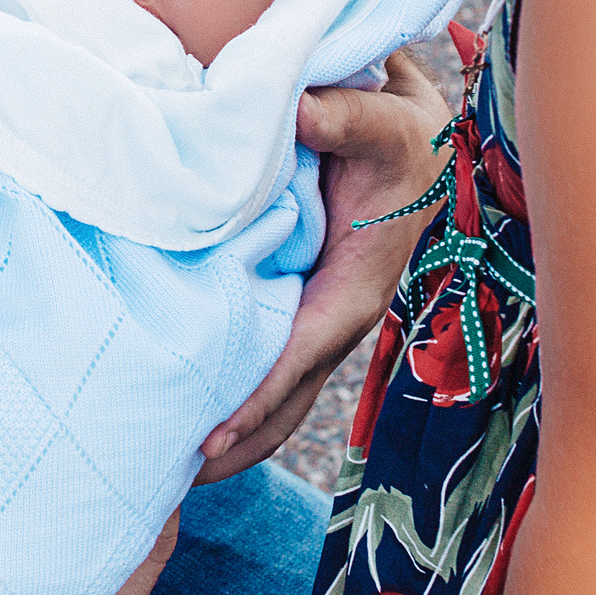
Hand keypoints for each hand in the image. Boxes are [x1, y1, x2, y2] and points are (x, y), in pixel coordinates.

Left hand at [197, 47, 450, 482]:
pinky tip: (191, 406)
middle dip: (238, 443)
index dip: (257, 399)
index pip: (299, 355)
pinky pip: (269, 365)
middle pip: (286, 397)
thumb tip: (297, 111)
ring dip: (235, 431)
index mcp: (355, 286)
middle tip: (175, 483)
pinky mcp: (305, 310)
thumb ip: (342, 114)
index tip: (211, 439)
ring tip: (172, 470)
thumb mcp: (384, 119)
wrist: (423, 141)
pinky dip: (236, 393)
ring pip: (277, 391)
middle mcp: (339, 316)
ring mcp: (322, 319)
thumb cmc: (402, 134)